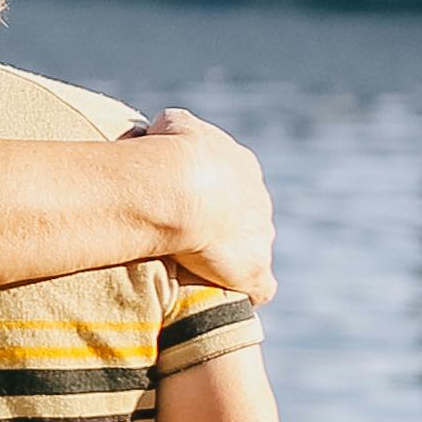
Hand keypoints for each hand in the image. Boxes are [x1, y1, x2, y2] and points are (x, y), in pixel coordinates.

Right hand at [126, 109, 273, 304]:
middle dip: (224, 228)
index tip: (186, 206)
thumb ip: (173, 126)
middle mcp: (259, 200)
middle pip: (246, 218)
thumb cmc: (170, 155)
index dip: (210, 196)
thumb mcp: (170, 124)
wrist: (181, 189)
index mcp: (242, 167)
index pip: (232, 183)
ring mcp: (261, 236)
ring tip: (200, 272)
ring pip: (253, 251)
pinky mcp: (256, 270)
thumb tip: (160, 131)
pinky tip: (227, 297)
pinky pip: (260, 287)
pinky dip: (247, 291)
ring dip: (232, 261)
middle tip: (190, 239)